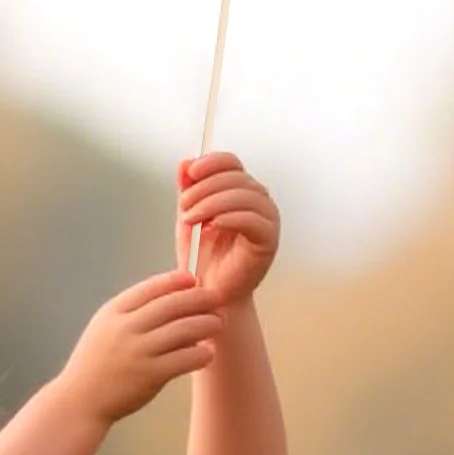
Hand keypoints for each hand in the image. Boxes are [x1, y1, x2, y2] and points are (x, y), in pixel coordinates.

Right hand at [56, 269, 226, 425]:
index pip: (151, 287)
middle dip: (200, 298)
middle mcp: (126, 328)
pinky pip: (185, 358)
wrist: (79, 401)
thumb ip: (131, 313)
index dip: (177, 280)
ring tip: (219, 323)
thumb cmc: (96, 364)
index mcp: (114, 312)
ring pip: (184, 329)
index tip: (194, 280)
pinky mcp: (150, 375)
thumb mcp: (104, 328)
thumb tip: (171, 297)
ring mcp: (138, 351)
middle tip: (217, 299)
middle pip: (172, 304)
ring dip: (207, 323)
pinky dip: (202, 353)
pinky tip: (208, 352)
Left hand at [174, 151, 279, 305]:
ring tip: (191, 219)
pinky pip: (253, 219)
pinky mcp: (269, 239)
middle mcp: (258, 200)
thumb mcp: (188, 216)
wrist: (208, 292)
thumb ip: (188, 190)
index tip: (190, 173)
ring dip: (212, 203)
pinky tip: (212, 226)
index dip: (211, 163)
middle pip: (236, 177)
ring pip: (244, 195)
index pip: (231, 163)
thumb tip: (185, 163)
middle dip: (205, 188)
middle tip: (184, 206)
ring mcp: (267, 219)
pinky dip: (230, 218)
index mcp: (240, 191)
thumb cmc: (202, 257)